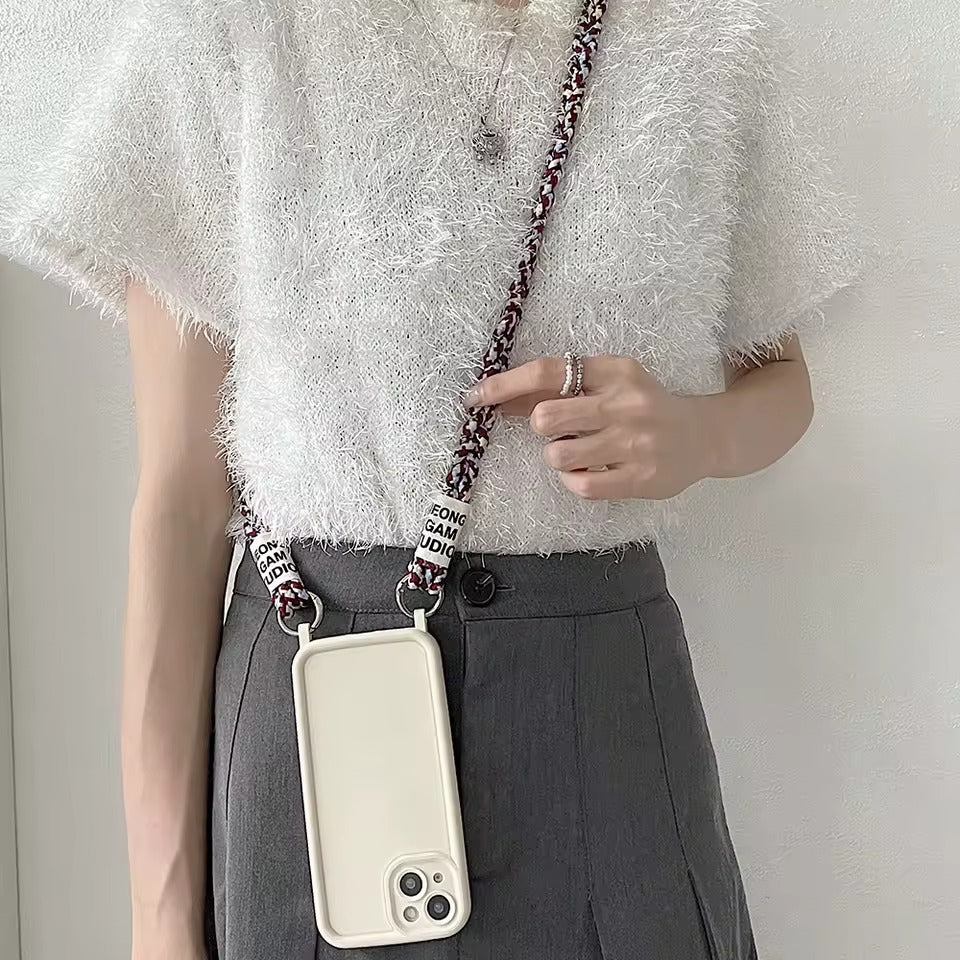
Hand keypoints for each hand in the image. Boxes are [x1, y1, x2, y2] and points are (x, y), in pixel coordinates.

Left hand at [463, 354, 713, 500]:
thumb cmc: (644, 407)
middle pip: (545, 417)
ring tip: (581, 452)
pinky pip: (580, 485)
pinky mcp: (639, 477)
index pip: (547, 372)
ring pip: (557, 455)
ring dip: (558, 456)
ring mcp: (634, 442)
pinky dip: (575, 479)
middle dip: (541, 426)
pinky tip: (592, 470)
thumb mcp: (608, 385)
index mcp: (614, 370)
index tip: (476, 398)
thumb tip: (499, 398)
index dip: (504, 385)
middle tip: (560, 430)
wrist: (705, 436)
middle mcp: (625, 402)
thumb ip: (560, 391)